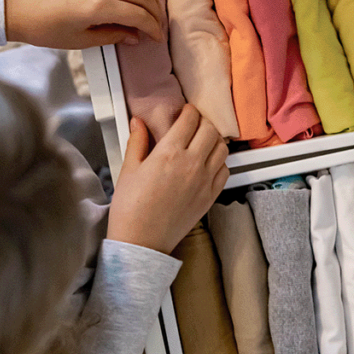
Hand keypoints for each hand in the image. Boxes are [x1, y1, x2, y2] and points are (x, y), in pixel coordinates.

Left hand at [5, 0, 162, 47]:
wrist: (16, 7)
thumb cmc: (44, 27)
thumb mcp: (80, 40)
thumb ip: (113, 35)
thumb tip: (134, 36)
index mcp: (98, 6)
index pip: (138, 15)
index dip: (152, 27)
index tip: (155, 37)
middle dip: (155, 11)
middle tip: (156, 24)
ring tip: (149, 9)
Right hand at [107, 107, 229, 253]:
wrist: (142, 241)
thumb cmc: (131, 208)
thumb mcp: (128, 170)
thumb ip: (137, 141)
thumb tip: (139, 123)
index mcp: (169, 153)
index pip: (190, 119)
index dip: (188, 112)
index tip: (185, 113)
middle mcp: (192, 164)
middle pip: (210, 129)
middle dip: (202, 122)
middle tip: (193, 125)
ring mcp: (205, 180)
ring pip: (222, 148)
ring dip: (213, 140)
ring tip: (202, 142)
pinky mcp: (211, 196)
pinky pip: (225, 169)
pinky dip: (219, 161)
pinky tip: (207, 163)